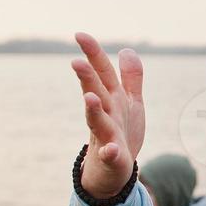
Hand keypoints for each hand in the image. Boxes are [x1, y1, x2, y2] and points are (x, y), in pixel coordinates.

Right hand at [70, 32, 145, 199]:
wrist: (113, 171)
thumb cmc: (121, 133)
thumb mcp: (130, 102)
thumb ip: (130, 78)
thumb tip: (127, 50)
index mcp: (111, 99)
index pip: (102, 72)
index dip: (93, 54)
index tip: (79, 34)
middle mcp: (106, 114)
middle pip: (96, 93)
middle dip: (87, 78)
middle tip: (76, 62)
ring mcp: (107, 136)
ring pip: (98, 122)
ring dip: (93, 110)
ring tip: (89, 98)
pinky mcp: (113, 158)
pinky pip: (111, 156)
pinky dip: (110, 153)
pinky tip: (111, 150)